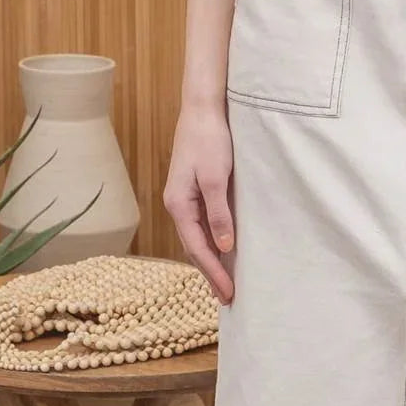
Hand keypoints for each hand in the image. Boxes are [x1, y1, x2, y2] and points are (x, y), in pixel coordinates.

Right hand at [163, 100, 235, 303]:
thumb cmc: (209, 139)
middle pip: (194, 247)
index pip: (197, 248)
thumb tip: (224, 247)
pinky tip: (222, 247)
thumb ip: (219, 213)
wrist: (202, 108)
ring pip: (197, 236)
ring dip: (210, 258)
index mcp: (178, 204)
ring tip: (224, 280)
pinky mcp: (194, 187)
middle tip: (227, 297)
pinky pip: (202, 222)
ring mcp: (184, 196)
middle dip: (210, 272)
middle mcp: (177, 204)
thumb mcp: (216, 178)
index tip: (228, 294)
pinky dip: (211, 239)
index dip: (213, 273)